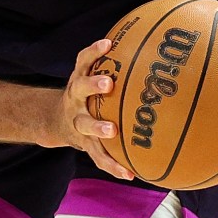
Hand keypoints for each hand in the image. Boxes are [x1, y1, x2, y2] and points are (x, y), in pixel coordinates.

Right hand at [54, 36, 133, 179]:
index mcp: (78, 81)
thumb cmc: (88, 97)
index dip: (93, 52)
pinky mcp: (83, 144)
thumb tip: (159, 55)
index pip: (82, 61)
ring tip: (112, 130)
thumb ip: (118, 68)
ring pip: (85, 124)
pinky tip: (129, 173)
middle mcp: (74, 100)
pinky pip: (97, 156)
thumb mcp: (93, 79)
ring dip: (97, 127)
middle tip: (107, 84)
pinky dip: (112, 165)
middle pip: (79, 89)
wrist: (58, 122)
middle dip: (92, 85)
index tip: (108, 44)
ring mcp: (77, 122)